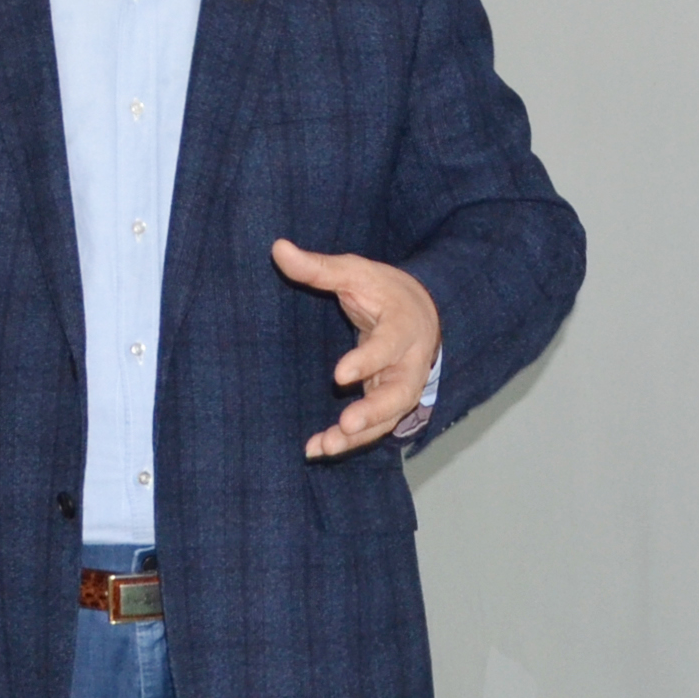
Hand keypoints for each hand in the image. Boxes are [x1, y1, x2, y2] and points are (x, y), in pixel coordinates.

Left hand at [270, 239, 439, 459]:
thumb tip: (277, 248)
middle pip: (398, 393)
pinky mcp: (388, 403)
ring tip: (326, 446)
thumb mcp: (355, 272)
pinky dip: (350, 440)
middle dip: (374, 411)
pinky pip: (374, 427)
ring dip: (359, 435)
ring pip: (387, 418)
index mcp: (403, 327)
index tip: (339, 375)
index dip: (366, 360)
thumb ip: (319, 268)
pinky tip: (319, 449)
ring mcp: (401, 386)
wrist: (421, 312)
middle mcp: (409, 363)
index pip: (388, 346)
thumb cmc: (384, 290)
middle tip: (347, 424)